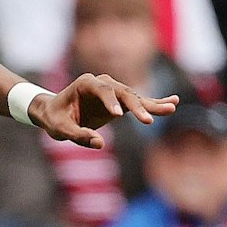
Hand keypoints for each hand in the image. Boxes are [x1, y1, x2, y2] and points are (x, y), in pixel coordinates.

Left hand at [32, 73, 178, 149]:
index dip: (111, 102)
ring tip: (171, 107)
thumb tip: (99, 144)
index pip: (103, 90)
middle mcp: (103, 82)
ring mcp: (114, 91)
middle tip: (148, 120)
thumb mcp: (60, 129)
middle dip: (137, 106)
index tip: (118, 115)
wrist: (55, 113)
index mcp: (86, 83)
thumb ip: (77, 135)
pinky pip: (139, 103)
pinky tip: (172, 103)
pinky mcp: (120, 102)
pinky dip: (154, 104)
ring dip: (152, 105)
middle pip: (124, 93)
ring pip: (135, 97)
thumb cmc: (55, 118)